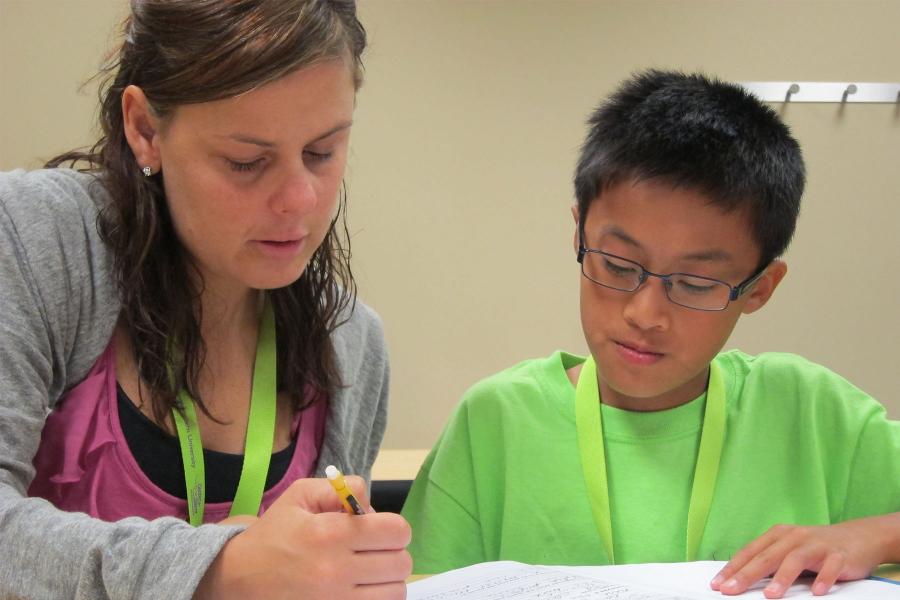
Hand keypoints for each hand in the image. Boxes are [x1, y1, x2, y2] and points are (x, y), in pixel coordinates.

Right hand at [195, 476, 411, 599]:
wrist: (239, 578)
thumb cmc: (274, 533)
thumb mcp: (301, 495)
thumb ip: (342, 489)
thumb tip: (372, 507)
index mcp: (330, 534)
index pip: (396, 531)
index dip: (393, 528)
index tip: (379, 530)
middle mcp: (336, 571)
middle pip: (401, 563)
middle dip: (392, 552)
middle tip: (373, 550)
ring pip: (395, 592)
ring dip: (387, 580)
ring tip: (368, 572)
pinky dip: (376, 598)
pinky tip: (360, 589)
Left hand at [710, 514, 899, 597]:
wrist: (858, 537)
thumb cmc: (816, 547)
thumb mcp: (789, 550)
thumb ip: (769, 562)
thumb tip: (740, 580)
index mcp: (777, 535)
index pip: (749, 552)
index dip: (733, 568)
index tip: (717, 584)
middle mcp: (794, 537)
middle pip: (767, 556)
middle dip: (747, 574)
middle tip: (731, 590)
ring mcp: (817, 545)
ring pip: (795, 559)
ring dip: (782, 578)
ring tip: (770, 595)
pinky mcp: (839, 555)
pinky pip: (831, 567)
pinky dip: (824, 579)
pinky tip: (816, 592)